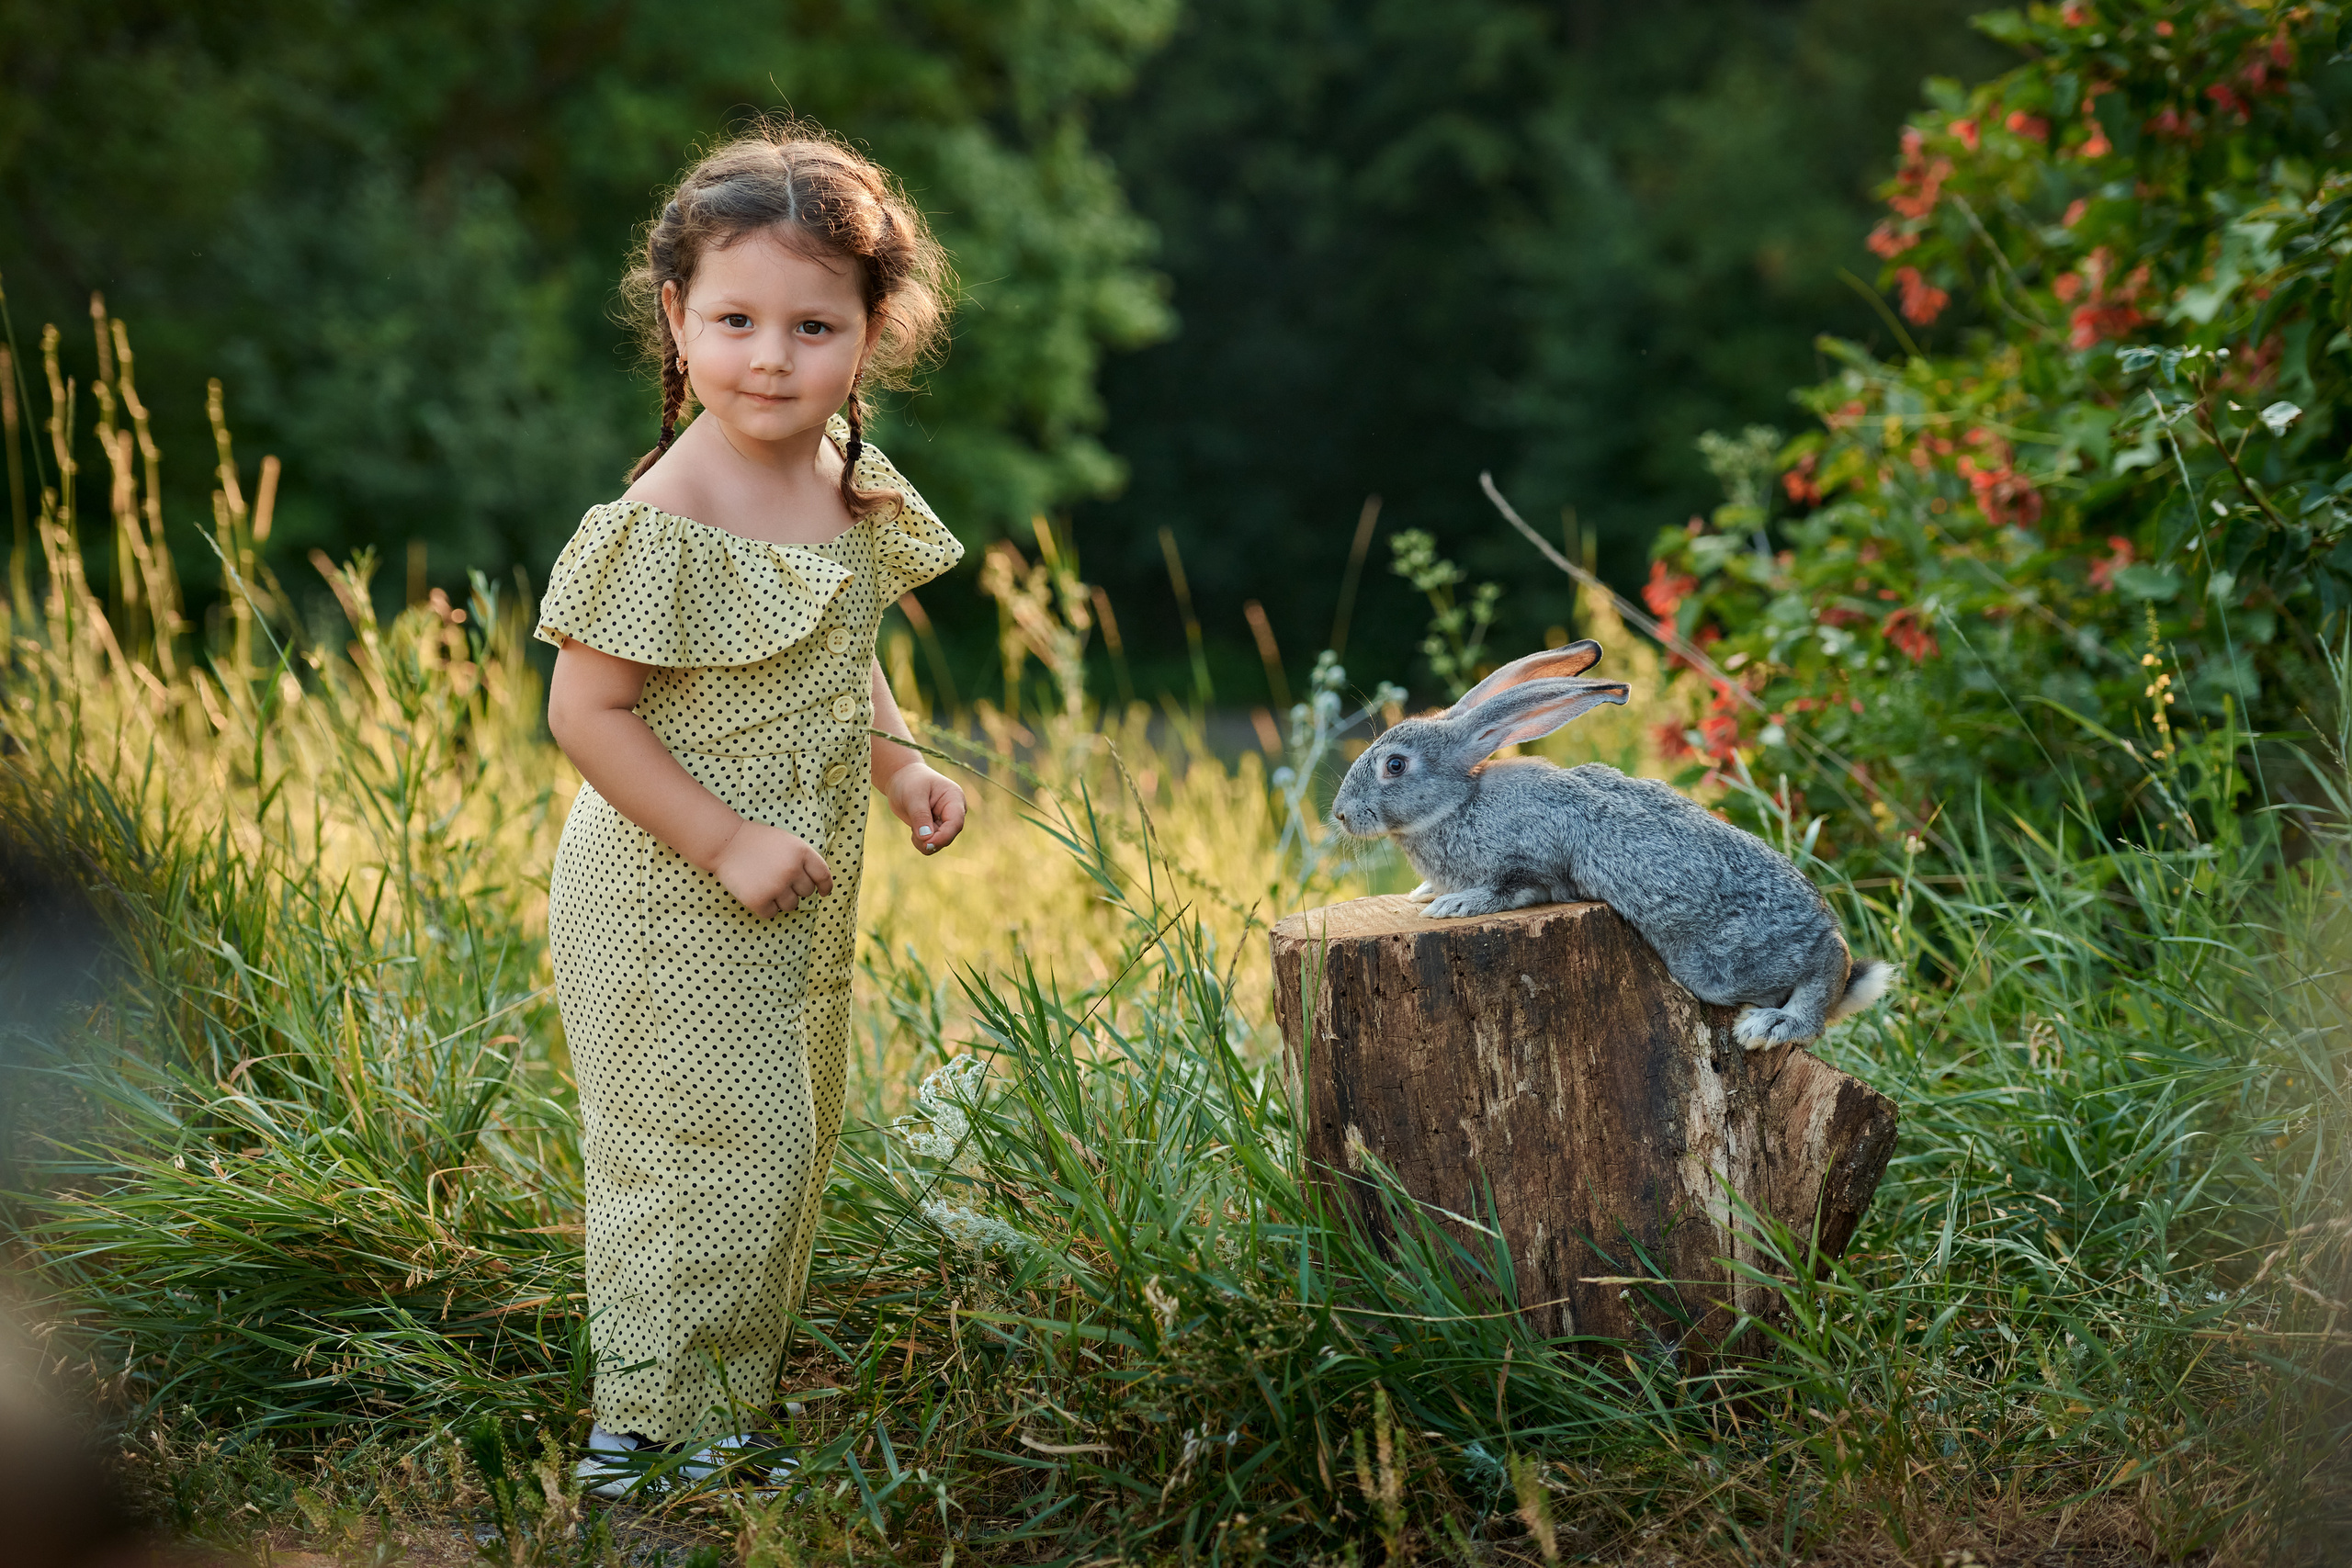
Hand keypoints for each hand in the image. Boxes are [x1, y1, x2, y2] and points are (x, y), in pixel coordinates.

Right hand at [710, 820, 832, 915]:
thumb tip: (818, 884)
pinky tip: (755, 892)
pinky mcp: (758, 900)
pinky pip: (771, 913)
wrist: (725, 842)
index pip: (823, 876)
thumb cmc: (757, 841)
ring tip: (765, 884)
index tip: (824, 893)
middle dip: (796, 889)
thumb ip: (803, 860)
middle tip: (778, 879)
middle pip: (806, 893)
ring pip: (790, 905)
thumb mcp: (787, 842)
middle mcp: (792, 870)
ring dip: (781, 899)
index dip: (825, 886)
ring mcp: (775, 886)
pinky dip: (765, 907)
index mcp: (801, 852)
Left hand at [884, 763, 965, 854]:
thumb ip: (920, 816)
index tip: (926, 844)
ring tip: (912, 826)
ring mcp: (947, 822)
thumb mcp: (913, 796)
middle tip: (913, 833)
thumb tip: (926, 838)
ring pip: (939, 843)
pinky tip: (914, 829)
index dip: (943, 836)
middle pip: (948, 836)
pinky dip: (921, 841)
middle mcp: (954, 812)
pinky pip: (932, 844)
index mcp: (954, 798)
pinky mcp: (938, 829)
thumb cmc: (909, 782)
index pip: (955, 823)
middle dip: (930, 840)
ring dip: (923, 841)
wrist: (902, 779)